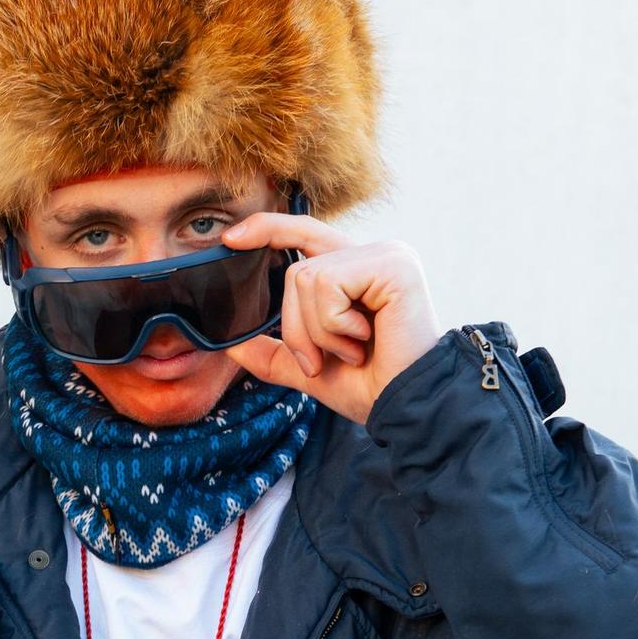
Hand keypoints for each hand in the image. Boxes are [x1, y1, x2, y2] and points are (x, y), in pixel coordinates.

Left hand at [224, 213, 438, 427]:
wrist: (407, 408)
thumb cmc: (372, 388)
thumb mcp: (310, 370)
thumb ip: (275, 354)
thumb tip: (231, 348)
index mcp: (356, 271)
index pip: (305, 234)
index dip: (268, 229)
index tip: (231, 238)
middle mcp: (374, 254)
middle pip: (296, 271)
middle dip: (297, 327)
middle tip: (324, 360)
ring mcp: (386, 255)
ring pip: (307, 278)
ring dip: (319, 332)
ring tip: (353, 350)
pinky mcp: (393, 264)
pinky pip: (328, 285)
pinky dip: (334, 324)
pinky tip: (365, 339)